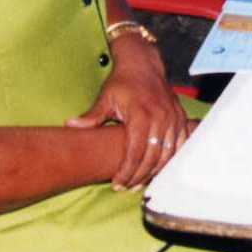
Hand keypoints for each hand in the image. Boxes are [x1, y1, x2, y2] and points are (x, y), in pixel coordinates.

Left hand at [65, 34, 193, 189]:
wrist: (143, 63)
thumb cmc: (122, 82)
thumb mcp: (105, 97)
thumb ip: (92, 116)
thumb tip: (71, 125)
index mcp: (141, 115)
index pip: (135, 153)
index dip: (126, 172)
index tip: (117, 184)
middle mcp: (160, 118)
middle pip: (152, 158)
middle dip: (139, 176)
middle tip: (127, 187)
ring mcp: (172, 118)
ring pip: (167, 155)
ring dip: (155, 171)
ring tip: (141, 182)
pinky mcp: (180, 118)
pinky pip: (180, 145)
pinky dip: (171, 160)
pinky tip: (159, 168)